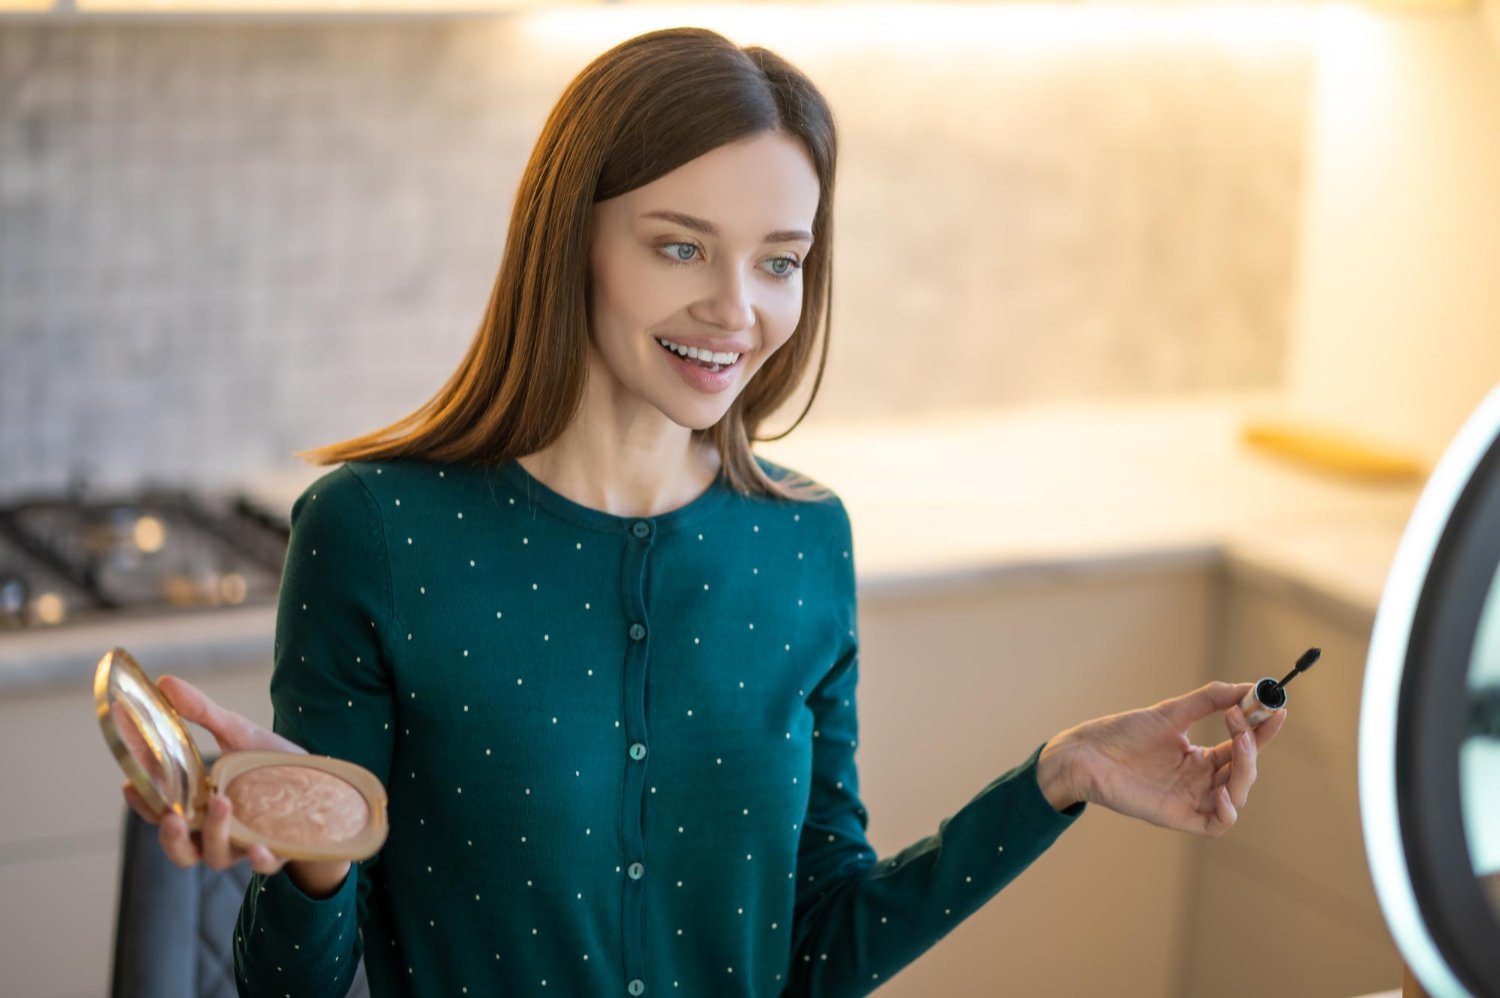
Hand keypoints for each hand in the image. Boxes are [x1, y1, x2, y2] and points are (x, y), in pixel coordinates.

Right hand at [120, 674, 303, 875]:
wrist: (323, 782)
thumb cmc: (269, 762)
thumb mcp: (236, 733)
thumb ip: (201, 713)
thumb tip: (165, 682)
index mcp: (198, 808)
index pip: (160, 812)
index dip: (142, 804)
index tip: (128, 785)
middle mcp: (215, 833)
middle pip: (181, 850)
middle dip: (171, 838)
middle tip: (172, 817)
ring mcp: (246, 844)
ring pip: (217, 856)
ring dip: (214, 834)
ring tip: (220, 803)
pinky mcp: (279, 850)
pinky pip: (265, 863)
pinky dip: (260, 859)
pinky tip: (259, 848)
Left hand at [1048, 681, 1287, 836]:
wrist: (1087, 753)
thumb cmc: (1123, 733)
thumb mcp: (1171, 712)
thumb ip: (1208, 700)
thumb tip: (1248, 687)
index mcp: (1202, 757)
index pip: (1243, 746)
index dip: (1263, 730)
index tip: (1277, 707)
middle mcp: (1201, 780)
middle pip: (1245, 770)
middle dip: (1253, 745)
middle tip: (1245, 719)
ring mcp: (1190, 799)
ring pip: (1236, 795)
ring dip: (1245, 771)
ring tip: (1238, 742)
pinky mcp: (1177, 817)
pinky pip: (1215, 824)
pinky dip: (1227, 811)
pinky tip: (1223, 792)